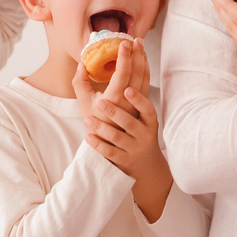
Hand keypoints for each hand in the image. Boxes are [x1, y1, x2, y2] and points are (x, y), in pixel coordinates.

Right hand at [72, 38, 148, 125]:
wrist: (111, 144)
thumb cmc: (95, 122)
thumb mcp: (83, 103)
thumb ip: (79, 83)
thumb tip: (81, 64)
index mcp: (114, 98)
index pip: (123, 72)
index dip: (125, 55)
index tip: (124, 42)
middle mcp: (129, 100)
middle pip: (138, 72)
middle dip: (138, 53)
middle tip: (136, 39)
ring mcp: (137, 102)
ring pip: (144, 76)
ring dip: (143, 59)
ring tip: (140, 45)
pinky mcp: (141, 104)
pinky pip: (146, 82)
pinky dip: (145, 69)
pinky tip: (143, 61)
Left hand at [82, 83, 172, 221]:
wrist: (146, 165)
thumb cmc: (138, 133)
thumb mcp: (141, 117)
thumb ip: (133, 97)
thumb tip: (118, 71)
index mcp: (149, 121)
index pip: (147, 109)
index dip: (138, 100)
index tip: (126, 90)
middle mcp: (144, 135)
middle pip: (129, 123)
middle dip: (114, 112)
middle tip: (100, 102)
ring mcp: (134, 149)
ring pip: (117, 138)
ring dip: (101, 129)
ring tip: (87, 119)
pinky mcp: (123, 160)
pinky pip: (110, 152)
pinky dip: (98, 145)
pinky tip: (88, 137)